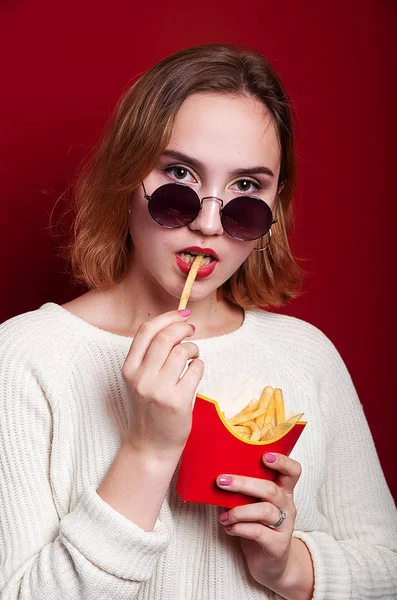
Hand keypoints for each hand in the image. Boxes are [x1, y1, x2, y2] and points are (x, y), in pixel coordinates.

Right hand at [122, 310, 203, 459]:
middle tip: (192, 330)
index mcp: (128, 369)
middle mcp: (141, 378)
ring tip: (193, 357)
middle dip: (183, 328)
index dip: (167, 317)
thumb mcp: (140, 379)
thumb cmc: (150, 408)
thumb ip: (151, 354)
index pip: (146, 331)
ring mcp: (159, 390)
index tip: (182, 313)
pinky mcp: (177, 402)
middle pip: (166, 337)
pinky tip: (195, 372)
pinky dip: (200, 366)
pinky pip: (196, 369)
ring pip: (183, 351)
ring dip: (193, 349)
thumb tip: (176, 323)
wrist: (151, 445)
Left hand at [217, 453, 312, 598]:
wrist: (271, 564)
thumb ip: (241, 491)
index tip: (265, 456)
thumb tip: (215, 475)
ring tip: (223, 516)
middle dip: (243, 483)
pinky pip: (258, 532)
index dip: (282, 461)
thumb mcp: (252, 505)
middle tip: (221, 481)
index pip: (293, 471)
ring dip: (239, 510)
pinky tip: (229, 528)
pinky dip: (240, 528)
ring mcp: (285, 526)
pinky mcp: (278, 545)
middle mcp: (287, 506)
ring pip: (265, 510)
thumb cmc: (258, 527)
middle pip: (270, 489)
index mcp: (283, 491)